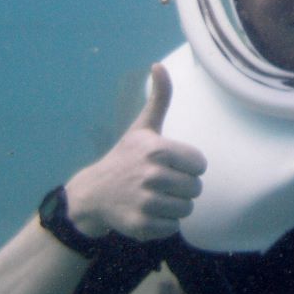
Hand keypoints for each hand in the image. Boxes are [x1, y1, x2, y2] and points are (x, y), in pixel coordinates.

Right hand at [64, 64, 206, 240]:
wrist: (93, 193)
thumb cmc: (125, 158)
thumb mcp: (142, 127)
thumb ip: (159, 98)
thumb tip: (159, 65)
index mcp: (157, 149)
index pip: (200, 164)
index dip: (188, 166)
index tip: (169, 165)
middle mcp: (152, 175)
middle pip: (195, 188)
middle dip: (182, 187)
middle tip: (160, 183)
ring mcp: (145, 202)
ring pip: (186, 209)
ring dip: (174, 206)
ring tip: (154, 197)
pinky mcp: (142, 225)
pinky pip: (173, 227)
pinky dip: (164, 223)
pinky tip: (147, 212)